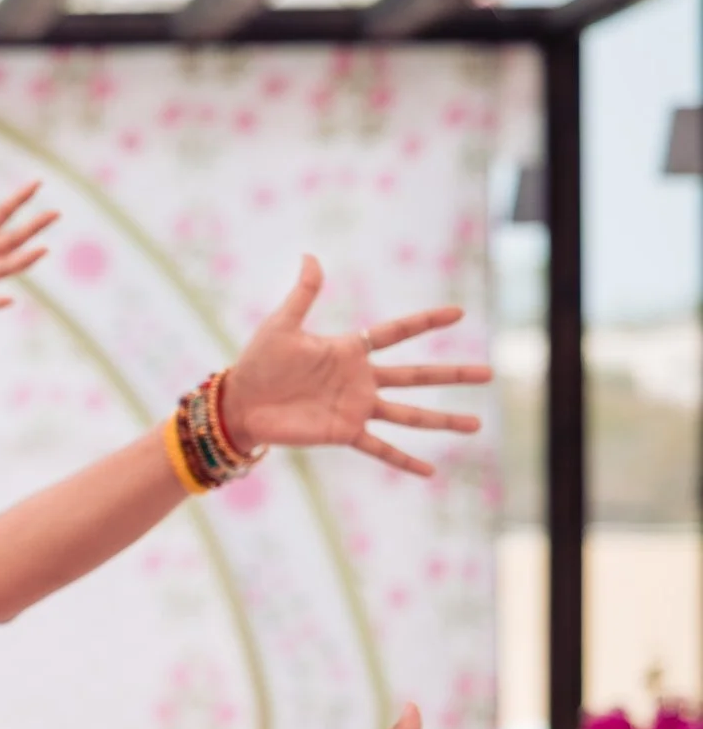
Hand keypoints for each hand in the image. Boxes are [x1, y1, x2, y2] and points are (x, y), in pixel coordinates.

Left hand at [219, 256, 491, 474]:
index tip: (458, 313)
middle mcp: (361, 379)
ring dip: (442, 420)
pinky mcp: (343, 432)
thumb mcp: (282, 325)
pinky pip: (380, 448)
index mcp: (349, 350)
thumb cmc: (257, 362)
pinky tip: (430, 472)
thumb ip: (303, 294)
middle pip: (417, 376)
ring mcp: (355, 408)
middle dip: (452, 374)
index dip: (426, 322)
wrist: (238, 403)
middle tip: (489, 373)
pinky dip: (403, 460)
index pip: (396, 333)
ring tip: (476, 424)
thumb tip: (310, 255)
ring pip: (409, 414)